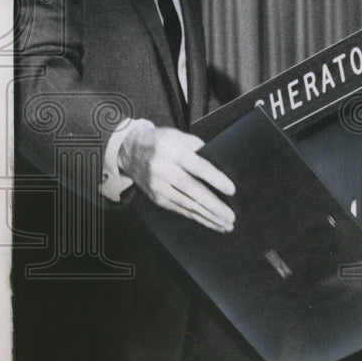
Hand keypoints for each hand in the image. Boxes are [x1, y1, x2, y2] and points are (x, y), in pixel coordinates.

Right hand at [118, 123, 235, 231]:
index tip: (231, 190)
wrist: (130, 149)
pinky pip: (179, 209)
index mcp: (172, 151)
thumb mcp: (180, 136)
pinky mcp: (156, 197)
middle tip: (231, 217)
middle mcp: (163, 170)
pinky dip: (196, 217)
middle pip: (192, 191)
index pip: (197, 167)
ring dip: (208, 217)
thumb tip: (220, 167)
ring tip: (225, 225)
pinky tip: (209, 222)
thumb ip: (199, 148)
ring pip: (186, 204)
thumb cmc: (162, 141)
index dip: (215, 180)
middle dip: (214, 206)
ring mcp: (158, 186)